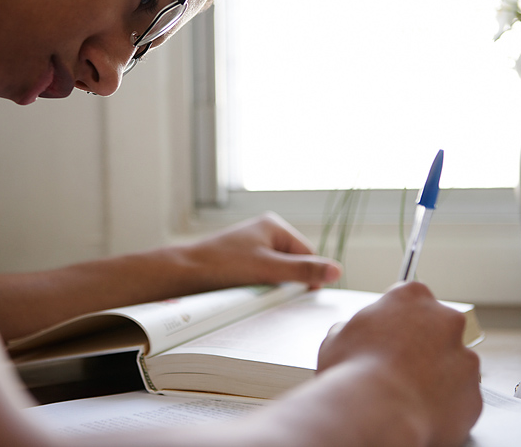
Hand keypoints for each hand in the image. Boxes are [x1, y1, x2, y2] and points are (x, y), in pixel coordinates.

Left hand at [182, 212, 341, 289]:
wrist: (183, 273)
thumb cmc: (221, 266)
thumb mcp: (268, 270)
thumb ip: (303, 271)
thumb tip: (336, 271)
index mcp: (274, 225)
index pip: (307, 254)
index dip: (308, 276)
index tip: (302, 295)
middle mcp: (264, 232)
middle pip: (293, 263)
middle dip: (287, 281)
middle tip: (275, 293)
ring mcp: (252, 246)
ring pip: (278, 271)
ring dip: (273, 285)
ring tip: (258, 291)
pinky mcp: (242, 260)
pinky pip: (263, 275)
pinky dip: (260, 286)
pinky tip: (250, 293)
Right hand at [316, 282, 481, 445]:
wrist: (375, 414)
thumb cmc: (353, 373)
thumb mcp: (337, 337)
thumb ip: (353, 328)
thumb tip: (349, 335)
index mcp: (412, 296)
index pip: (410, 300)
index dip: (397, 320)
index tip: (390, 335)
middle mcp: (445, 320)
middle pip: (439, 328)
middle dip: (423, 344)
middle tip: (398, 365)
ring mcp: (465, 357)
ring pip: (454, 365)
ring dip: (436, 376)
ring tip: (406, 394)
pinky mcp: (474, 393)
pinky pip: (460, 398)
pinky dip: (444, 405)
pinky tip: (419, 411)